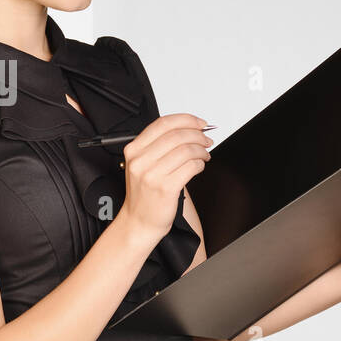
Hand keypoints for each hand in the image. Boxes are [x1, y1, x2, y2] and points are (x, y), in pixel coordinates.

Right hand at [114, 113, 213, 249]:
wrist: (139, 221)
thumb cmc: (145, 194)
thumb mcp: (143, 165)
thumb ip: (160, 146)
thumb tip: (189, 129)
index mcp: (134, 150)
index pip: (162, 124)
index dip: (185, 120)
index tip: (199, 123)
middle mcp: (140, 160)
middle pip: (176, 135)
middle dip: (197, 135)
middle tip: (206, 140)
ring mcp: (152, 174)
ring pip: (186, 150)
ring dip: (201, 150)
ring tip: (204, 155)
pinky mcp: (165, 188)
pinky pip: (191, 167)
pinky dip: (200, 164)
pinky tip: (199, 167)